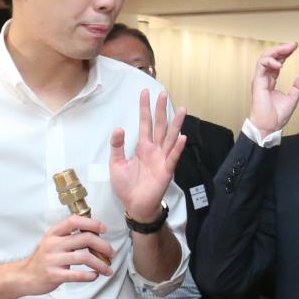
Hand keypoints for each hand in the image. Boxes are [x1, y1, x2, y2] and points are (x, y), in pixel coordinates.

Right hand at [18, 214, 113, 295]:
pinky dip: (90, 276)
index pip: (74, 221)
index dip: (91, 223)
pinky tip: (94, 276)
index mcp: (54, 233)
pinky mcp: (54, 275)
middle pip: (85, 239)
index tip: (103, 229)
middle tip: (111, 253)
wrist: (24, 276)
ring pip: (84, 257)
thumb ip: (69, 236)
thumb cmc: (43, 259)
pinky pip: (77, 275)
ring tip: (107, 269)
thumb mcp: (52, 241)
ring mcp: (53, 259)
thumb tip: (94, 233)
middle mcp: (53, 244)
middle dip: (103, 246)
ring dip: (101, 264)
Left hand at [109, 88, 186, 222]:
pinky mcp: (166, 170)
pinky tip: (182, 137)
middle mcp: (154, 149)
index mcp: (142, 146)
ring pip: (170, 137)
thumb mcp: (116, 164)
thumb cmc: (126, 185)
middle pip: (159, 125)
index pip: (144, 123)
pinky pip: (173, 157)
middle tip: (163, 93)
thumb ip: (117, 147)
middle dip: (161, 110)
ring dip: (176, 124)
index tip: (145, 93)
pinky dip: (177, 147)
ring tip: (182, 109)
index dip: (144, 108)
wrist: (134, 205)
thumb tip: (119, 128)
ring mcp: (162, 159)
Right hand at [249, 42, 298, 135]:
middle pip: (270, 57)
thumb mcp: (293, 98)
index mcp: (271, 81)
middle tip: (292, 44)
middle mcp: (264, 78)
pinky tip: (279, 64)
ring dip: (275, 51)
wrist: (269, 127)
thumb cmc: (276, 116)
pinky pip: (261, 66)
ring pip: (264, 58)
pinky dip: (270, 62)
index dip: (285, 53)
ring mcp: (260, 79)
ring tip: (287, 49)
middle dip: (281, 49)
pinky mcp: (257, 82)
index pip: (277, 62)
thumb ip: (298, 86)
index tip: (294, 47)